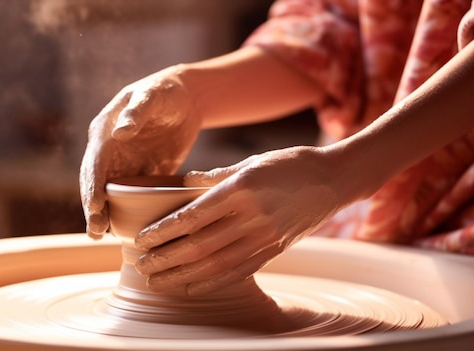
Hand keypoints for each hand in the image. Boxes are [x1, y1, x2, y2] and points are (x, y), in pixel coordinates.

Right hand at [80, 66, 202, 238]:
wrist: (186, 98)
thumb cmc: (164, 92)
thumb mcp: (151, 97)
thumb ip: (136, 112)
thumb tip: (120, 132)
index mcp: (105, 133)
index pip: (94, 163)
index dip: (92, 185)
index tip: (95, 206)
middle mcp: (110, 152)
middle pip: (97, 184)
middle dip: (94, 208)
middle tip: (96, 232)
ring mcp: (126, 165)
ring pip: (111, 194)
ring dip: (106, 214)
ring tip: (103, 237)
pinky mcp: (143, 173)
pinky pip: (134, 196)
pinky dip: (129, 212)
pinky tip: (129, 230)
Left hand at [134, 146, 348, 294]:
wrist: (333, 180)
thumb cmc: (288, 164)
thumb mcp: (250, 162)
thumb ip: (215, 176)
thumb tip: (184, 184)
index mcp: (240, 189)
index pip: (192, 216)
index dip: (164, 231)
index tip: (142, 240)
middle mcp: (251, 216)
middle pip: (198, 245)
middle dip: (165, 259)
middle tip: (140, 266)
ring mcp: (264, 237)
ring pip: (215, 264)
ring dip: (181, 276)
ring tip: (157, 282)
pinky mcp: (274, 250)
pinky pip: (238, 271)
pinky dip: (211, 282)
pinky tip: (190, 287)